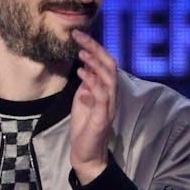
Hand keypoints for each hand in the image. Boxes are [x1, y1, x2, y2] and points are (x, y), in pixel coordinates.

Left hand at [70, 31, 116, 183]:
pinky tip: (81, 73)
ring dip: (94, 63)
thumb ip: (86, 85)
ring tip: (81, 52)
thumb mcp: (83, 100)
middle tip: (78, 36)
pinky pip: (101, 96)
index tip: (78, 35)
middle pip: (110, 66)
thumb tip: (84, 67)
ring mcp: (109, 107)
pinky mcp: (102, 118)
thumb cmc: (84, 127)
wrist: (86, 154)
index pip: (105, 64)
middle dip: (95, 49)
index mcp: (106, 91)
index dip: (94, 48)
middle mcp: (111, 96)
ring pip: (109, 79)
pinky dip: (92, 83)